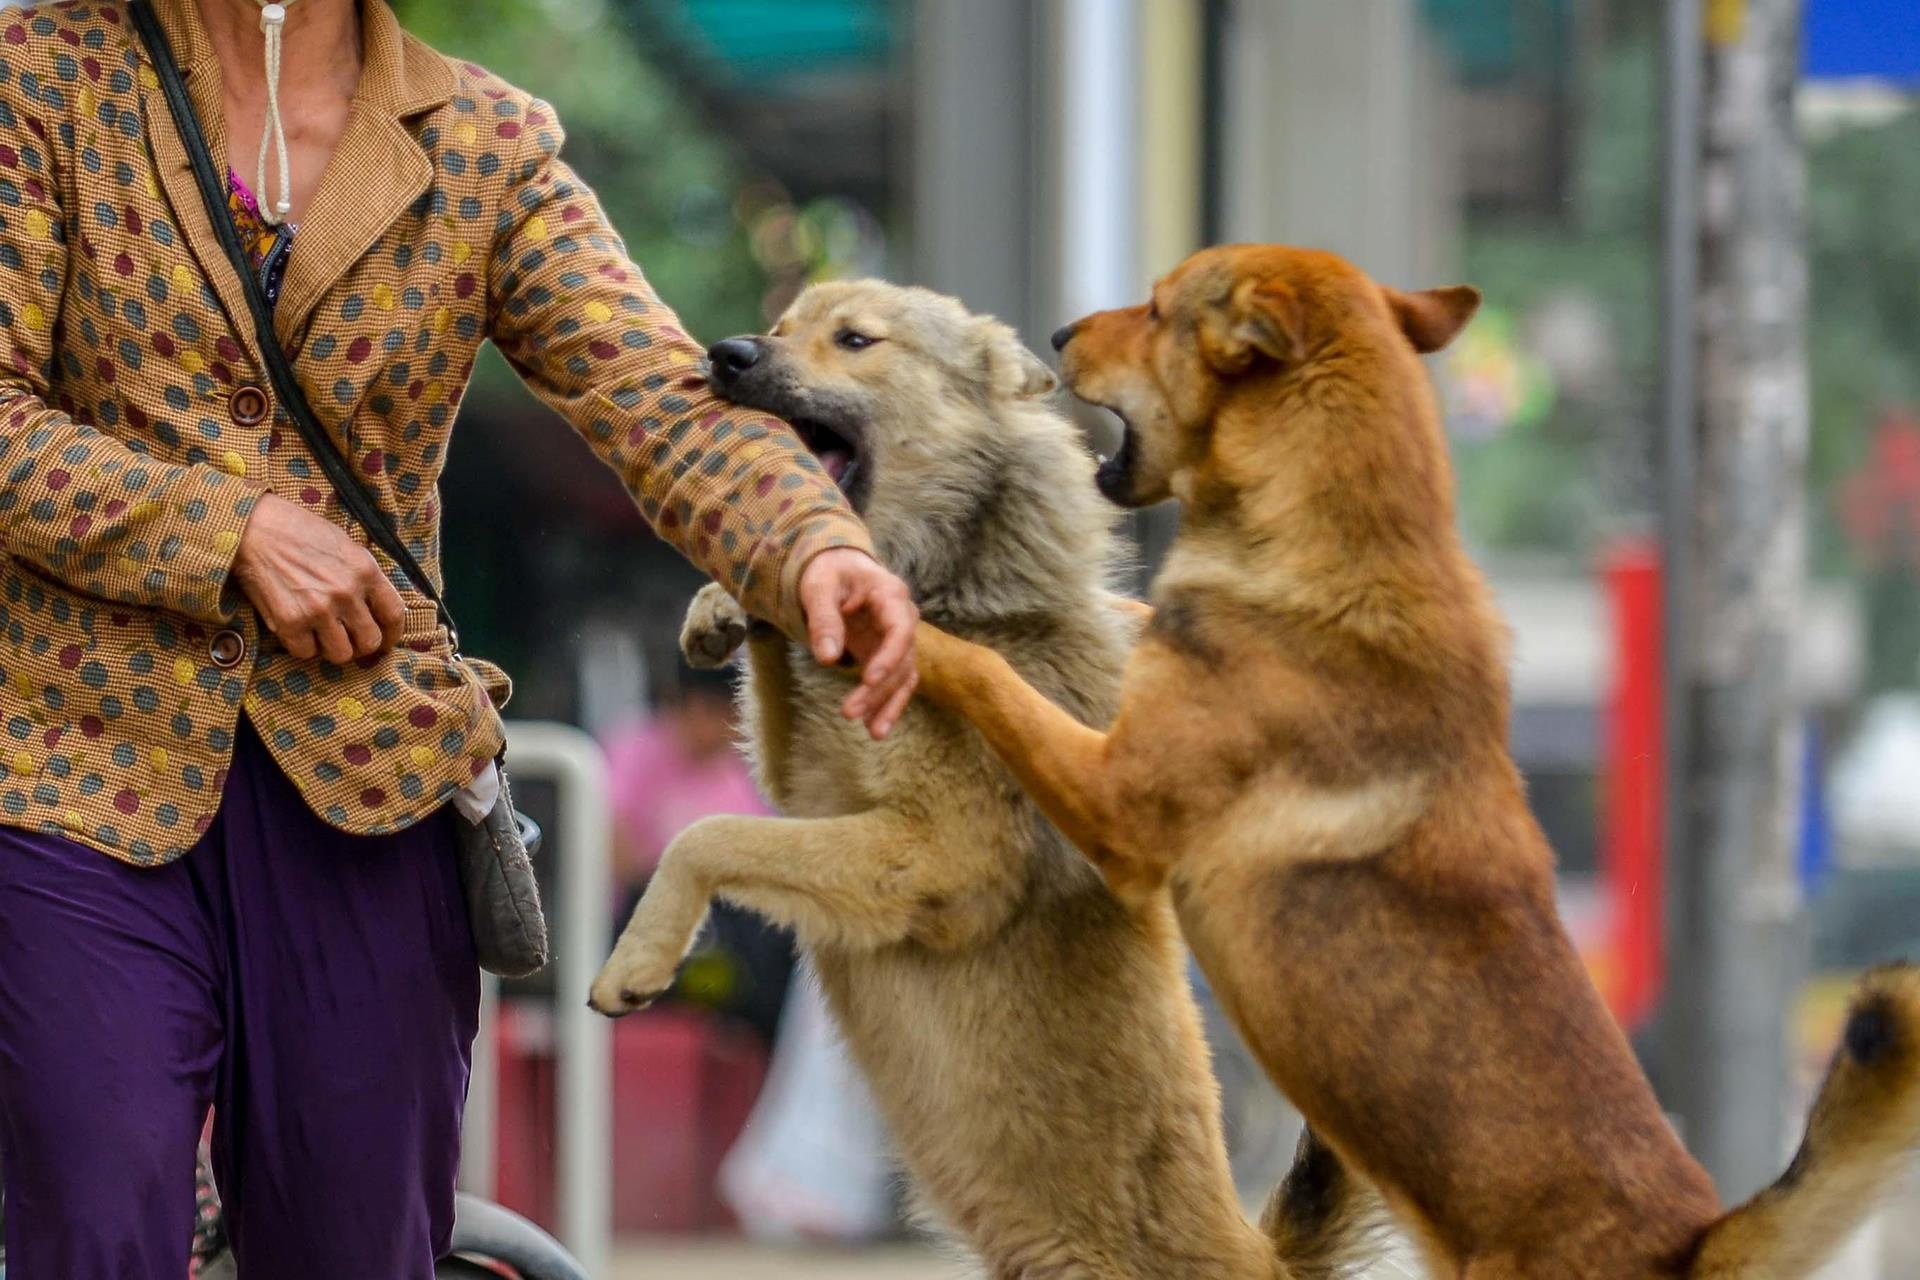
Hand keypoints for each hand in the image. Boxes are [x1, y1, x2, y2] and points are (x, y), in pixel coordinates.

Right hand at [231, 493, 404, 663]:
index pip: (394, 615)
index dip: (392, 634)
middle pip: (370, 641)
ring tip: (322, 635)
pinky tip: (298, 630)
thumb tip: (376, 605)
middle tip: (350, 639)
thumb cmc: (299, 531)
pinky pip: (306, 653)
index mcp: (365, 571)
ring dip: (332, 648)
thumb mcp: (344, 544)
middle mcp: (346, 593)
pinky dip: (303, 647)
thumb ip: (363, 575)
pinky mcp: (289, 622)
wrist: (254, 529)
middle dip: (361, 645)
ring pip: (341, 654)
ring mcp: (318, 610)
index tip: (386, 639)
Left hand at [796, 547, 917, 739]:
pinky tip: (873, 726)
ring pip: (902, 675)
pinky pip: (894, 681)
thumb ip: (824, 620)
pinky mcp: (887, 653)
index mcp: (891, 594)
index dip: (889, 657)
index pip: (900, 630)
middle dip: (879, 690)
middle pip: (901, 659)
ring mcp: (898, 637)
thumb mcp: (819, 588)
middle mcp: (903, 617)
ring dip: (887, 703)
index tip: (868, 679)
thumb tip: (828, 658)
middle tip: (850, 713)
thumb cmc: (829, 573)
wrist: (837, 569)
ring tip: (872, 732)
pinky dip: (885, 703)